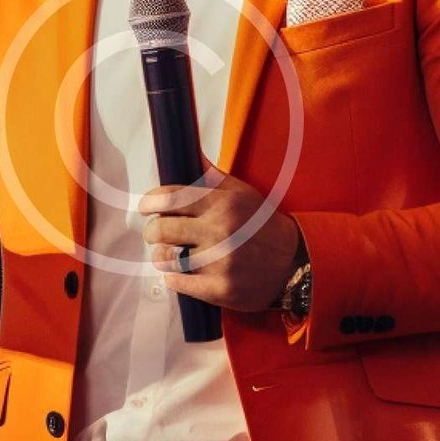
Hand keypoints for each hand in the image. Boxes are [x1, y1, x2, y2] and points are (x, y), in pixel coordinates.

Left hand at [139, 168, 300, 312]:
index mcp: (223, 203)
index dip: (150, 202)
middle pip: (160, 230)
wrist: (293, 263)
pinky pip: (176, 283)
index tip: (146, 207)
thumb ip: (209, 176)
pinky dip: (175, 277)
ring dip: (162, 256)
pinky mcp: (220, 289)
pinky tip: (184, 271)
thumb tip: (185, 151)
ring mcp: (220, 262)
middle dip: (153, 231)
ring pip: (164, 259)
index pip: (169, 198)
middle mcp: (221, 231)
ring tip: (171, 254)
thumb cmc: (261, 225)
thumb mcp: (241, 193)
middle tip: (157, 233)